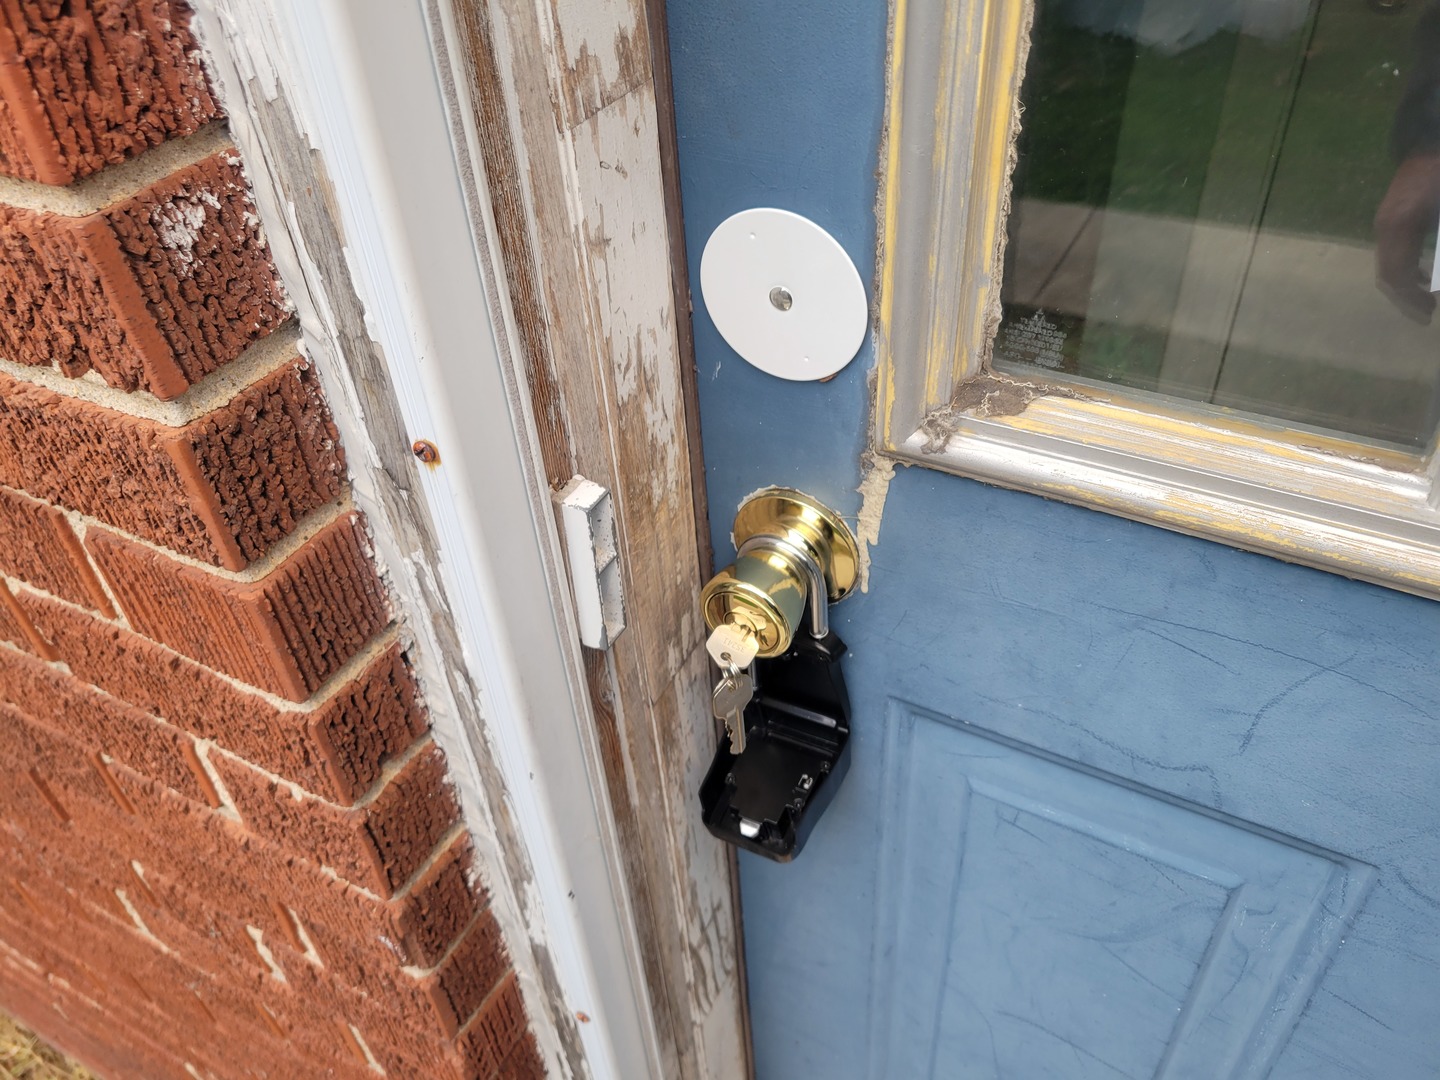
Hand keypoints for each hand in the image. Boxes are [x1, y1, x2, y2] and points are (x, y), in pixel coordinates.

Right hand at [1375, 152, 1439, 324]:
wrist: (1435, 135)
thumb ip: (1438, 250)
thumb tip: (1435, 281)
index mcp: (1399, 226)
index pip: (1396, 275)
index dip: (1412, 299)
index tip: (1430, 312)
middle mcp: (1386, 226)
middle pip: (1387, 274)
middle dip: (1406, 298)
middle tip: (1426, 315)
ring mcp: (1386, 220)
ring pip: (1388, 265)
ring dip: (1406, 285)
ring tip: (1426, 298)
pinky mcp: (1392, 216)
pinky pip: (1393, 251)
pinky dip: (1407, 269)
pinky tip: (1425, 274)